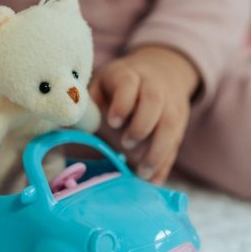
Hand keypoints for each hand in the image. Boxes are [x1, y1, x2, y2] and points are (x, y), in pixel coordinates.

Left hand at [89, 46, 199, 184]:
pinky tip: (153, 182)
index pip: (129, 85)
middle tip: (126, 144)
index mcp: (130, 75)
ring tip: (141, 173)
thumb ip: (90, 101)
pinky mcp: (180, 123)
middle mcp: (155, 87)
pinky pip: (176, 145)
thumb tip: (71, 123)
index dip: (122, 104)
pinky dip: (165, 165)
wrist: (162, 69)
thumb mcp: (103, 81)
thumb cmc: (122, 82)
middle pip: (154, 103)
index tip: (112, 122)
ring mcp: (171, 105)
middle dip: (141, 126)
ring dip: (157, 152)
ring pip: (171, 126)